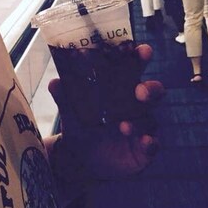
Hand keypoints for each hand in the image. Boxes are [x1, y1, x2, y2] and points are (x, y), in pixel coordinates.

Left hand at [48, 44, 163, 179]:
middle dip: (150, 89)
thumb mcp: (71, 111)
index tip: (143, 51)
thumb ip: (64, 98)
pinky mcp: (144, 148)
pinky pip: (153, 145)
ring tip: (124, 125)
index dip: (141, 59)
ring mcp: (142, 126)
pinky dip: (151, 143)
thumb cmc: (80, 125)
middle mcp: (135, 105)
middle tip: (139, 91)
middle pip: (152, 92)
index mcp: (120, 89)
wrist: (79, 157)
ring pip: (150, 119)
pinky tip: (145, 142)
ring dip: (140, 120)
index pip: (134, 69)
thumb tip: (55, 83)